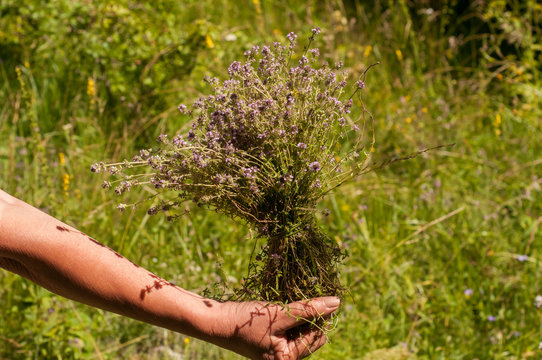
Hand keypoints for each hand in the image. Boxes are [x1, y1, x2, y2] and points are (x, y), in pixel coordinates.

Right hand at [215, 297, 339, 359]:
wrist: (215, 320)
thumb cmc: (246, 321)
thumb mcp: (279, 314)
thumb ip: (308, 309)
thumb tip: (336, 303)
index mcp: (287, 359)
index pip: (316, 337)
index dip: (322, 316)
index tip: (322, 295)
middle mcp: (283, 358)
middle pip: (309, 334)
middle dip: (311, 315)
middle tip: (306, 295)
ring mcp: (275, 349)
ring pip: (299, 328)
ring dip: (300, 312)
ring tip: (292, 299)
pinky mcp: (269, 339)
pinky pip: (287, 326)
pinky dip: (289, 314)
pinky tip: (284, 303)